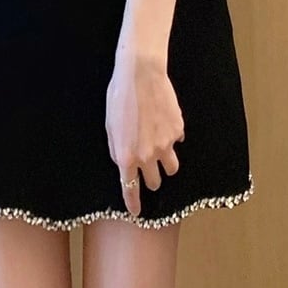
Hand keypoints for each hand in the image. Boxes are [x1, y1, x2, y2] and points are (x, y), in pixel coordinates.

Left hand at [105, 49, 184, 215]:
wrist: (141, 74)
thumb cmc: (119, 97)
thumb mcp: (109, 126)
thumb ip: (117, 149)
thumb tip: (124, 162)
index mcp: (127, 156)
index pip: (130, 189)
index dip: (133, 203)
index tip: (136, 212)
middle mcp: (148, 155)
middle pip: (155, 182)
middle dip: (151, 179)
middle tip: (148, 167)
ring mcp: (166, 144)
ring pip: (172, 168)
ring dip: (166, 164)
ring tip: (160, 150)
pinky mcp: (178, 130)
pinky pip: (177, 141)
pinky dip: (171, 137)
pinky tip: (163, 121)